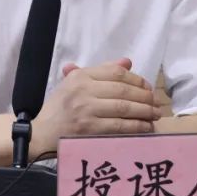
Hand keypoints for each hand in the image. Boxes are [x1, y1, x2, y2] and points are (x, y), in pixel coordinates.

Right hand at [32, 58, 160, 152]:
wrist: (40, 133)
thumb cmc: (59, 108)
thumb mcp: (74, 83)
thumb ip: (101, 72)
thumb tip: (127, 62)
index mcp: (80, 77)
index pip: (115, 73)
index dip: (136, 79)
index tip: (147, 87)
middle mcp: (83, 90)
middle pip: (123, 89)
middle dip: (144, 96)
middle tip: (156, 103)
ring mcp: (86, 110)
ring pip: (124, 107)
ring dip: (144, 111)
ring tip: (155, 114)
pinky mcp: (89, 129)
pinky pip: (119, 126)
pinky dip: (136, 126)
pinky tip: (146, 126)